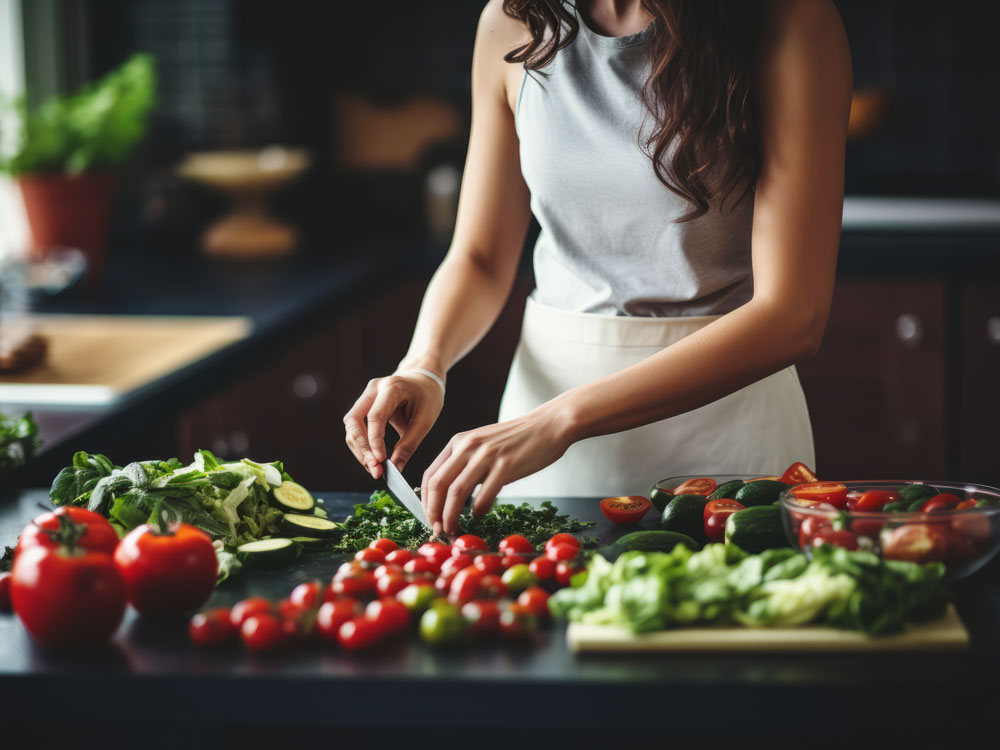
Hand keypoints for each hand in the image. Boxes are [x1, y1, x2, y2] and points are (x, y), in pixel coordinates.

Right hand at [343, 373, 443, 478]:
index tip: (380, 461)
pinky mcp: (363, 406)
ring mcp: (365, 396)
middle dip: (362, 448)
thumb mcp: (425, 421)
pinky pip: (356, 428)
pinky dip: (362, 446)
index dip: (374, 440)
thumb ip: (409, 444)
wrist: (424, 380)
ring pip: (351, 427)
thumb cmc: (427, 397)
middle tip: (374, 469)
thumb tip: (395, 469)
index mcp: (391, 387)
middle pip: (354, 420)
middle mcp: (373, 389)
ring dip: (360, 450)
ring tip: (374, 469)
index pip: (375, 415)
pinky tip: (372, 460)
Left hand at [421, 403, 574, 535]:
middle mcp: (468, 446)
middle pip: (439, 485)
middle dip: (434, 512)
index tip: (430, 517)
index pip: (430, 474)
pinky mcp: (505, 466)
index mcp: (459, 441)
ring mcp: (486, 456)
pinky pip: (483, 495)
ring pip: (456, 492)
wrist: (548, 425)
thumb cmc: (516, 439)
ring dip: (451, 516)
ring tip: (453, 529)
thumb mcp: (482, 444)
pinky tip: (479, 515)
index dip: (426, 500)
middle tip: (437, 529)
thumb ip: (465, 462)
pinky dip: (478, 510)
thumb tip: (449, 494)